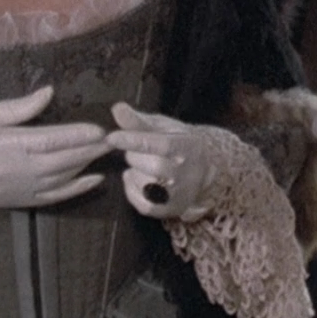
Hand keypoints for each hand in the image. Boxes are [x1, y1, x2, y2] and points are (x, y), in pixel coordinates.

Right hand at [0, 86, 111, 214]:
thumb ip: (20, 107)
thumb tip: (50, 92)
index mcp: (6, 143)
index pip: (52, 139)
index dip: (79, 135)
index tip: (100, 129)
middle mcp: (15, 168)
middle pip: (63, 159)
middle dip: (91, 149)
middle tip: (117, 138)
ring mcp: (18, 188)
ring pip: (62, 177)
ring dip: (87, 164)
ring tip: (108, 152)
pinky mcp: (18, 202)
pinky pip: (53, 197)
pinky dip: (76, 189)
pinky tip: (95, 179)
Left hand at [108, 103, 220, 220]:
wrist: (205, 169)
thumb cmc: (178, 142)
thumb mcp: (163, 126)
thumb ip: (138, 120)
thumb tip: (117, 108)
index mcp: (189, 146)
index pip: (160, 144)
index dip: (134, 140)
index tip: (112, 137)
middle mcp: (189, 172)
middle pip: (153, 166)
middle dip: (134, 156)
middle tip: (135, 150)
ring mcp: (181, 193)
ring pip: (146, 185)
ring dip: (134, 172)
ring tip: (139, 163)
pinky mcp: (172, 209)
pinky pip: (144, 205)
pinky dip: (132, 192)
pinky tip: (133, 178)